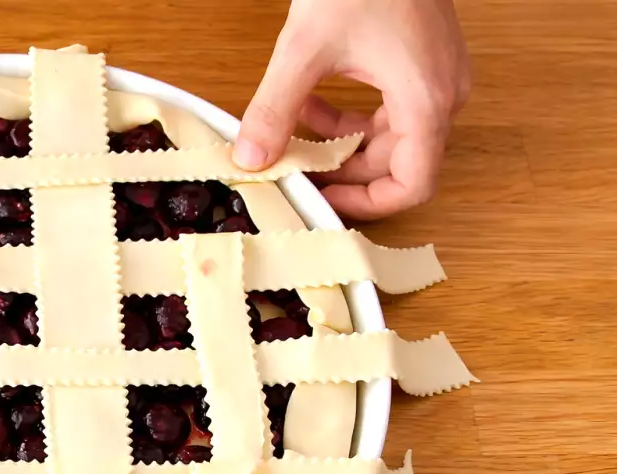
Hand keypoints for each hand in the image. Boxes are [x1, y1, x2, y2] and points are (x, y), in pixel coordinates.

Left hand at [233, 0, 470, 218]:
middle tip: (293, 173)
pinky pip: (385, 109)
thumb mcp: (304, 49)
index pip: (412, 184)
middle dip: (340, 171)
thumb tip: (250, 158)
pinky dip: (345, 114)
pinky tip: (306, 98)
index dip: (366, 204)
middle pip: (394, 164)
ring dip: (337, 141)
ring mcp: (436, 78)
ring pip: (387, 137)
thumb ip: (275, 110)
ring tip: (292, 132)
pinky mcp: (420, 63)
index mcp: (427, 100)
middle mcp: (442, 95)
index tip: (324, 201)